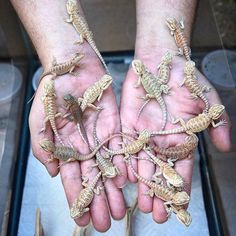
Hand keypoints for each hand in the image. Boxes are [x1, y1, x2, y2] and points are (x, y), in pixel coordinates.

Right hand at [29, 43, 126, 231]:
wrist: (72, 68)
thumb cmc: (52, 92)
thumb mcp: (40, 121)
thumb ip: (43, 148)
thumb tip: (51, 173)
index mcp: (66, 148)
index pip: (72, 179)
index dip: (77, 198)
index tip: (83, 218)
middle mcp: (85, 146)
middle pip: (93, 178)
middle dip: (99, 201)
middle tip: (107, 222)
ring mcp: (100, 137)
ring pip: (108, 168)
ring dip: (113, 189)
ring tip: (119, 209)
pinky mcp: (114, 126)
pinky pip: (119, 148)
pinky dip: (123, 164)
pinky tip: (125, 181)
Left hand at [120, 49, 230, 222]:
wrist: (162, 61)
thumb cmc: (186, 79)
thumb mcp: (207, 100)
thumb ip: (217, 123)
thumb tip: (226, 147)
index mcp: (180, 138)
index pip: (181, 168)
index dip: (180, 186)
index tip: (178, 205)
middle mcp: (161, 140)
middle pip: (160, 172)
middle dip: (159, 192)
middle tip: (157, 214)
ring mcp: (143, 134)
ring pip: (142, 164)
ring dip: (142, 184)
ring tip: (141, 204)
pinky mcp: (127, 125)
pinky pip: (125, 146)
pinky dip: (125, 162)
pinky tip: (125, 178)